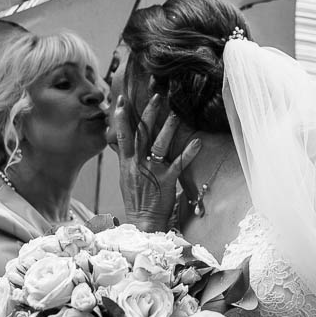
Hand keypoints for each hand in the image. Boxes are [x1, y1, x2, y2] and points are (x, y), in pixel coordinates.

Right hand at [113, 93, 200, 231]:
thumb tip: (119, 141)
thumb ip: (124, 157)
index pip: (122, 134)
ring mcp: (151, 171)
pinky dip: (188, 153)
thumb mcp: (124, 176)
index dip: (121, 116)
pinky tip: (197, 142)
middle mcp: (137, 164)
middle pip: (142, 134)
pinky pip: (178, 164)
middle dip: (148, 114)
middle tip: (156, 96)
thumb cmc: (136, 198)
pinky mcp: (166, 181)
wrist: (143, 221)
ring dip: (168, 128)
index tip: (122, 99)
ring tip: (176, 113)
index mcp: (126, 162)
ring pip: (159, 145)